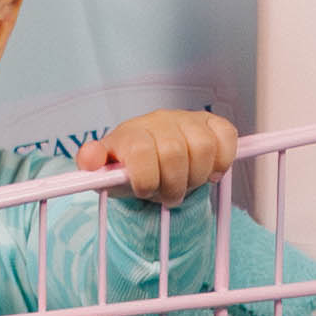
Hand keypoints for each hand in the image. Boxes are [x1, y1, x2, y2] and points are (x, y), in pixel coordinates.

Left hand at [77, 105, 237, 204]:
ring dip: (197, 176)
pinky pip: (226, 135)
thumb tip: (88, 159)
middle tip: (168, 195)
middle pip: (175, 153)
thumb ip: (93, 165)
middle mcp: (160, 121)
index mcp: (132, 133)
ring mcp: (187, 120)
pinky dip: (222, 159)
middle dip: (174, 185)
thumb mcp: (106, 173)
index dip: (147, 180)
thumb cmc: (129, 167)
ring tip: (186, 183)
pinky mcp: (211, 123)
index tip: (145, 191)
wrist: (151, 157)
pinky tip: (210, 172)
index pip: (143, 152)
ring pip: (203, 147)